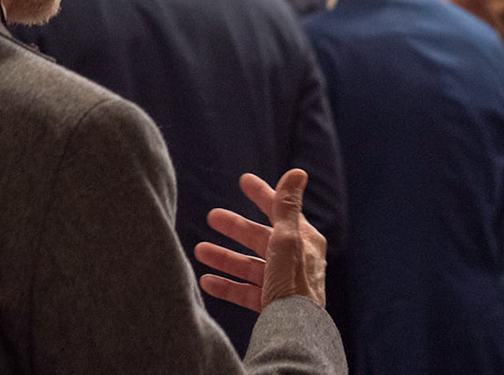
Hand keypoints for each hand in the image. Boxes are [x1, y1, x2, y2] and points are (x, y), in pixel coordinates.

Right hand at [195, 169, 326, 312]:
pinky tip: (207, 281)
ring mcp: (282, 284)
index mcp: (304, 241)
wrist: (294, 332)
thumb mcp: (286, 239)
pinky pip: (246, 292)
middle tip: (211, 216)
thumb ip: (286, 207)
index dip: (261, 194)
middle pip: (260, 238)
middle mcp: (295, 261)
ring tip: (199, 250)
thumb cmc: (292, 283)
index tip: (243, 180)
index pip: (280, 211)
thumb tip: (298, 172)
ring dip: (225, 257)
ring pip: (250, 265)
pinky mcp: (271, 305)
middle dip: (235, 228)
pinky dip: (227, 285)